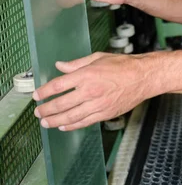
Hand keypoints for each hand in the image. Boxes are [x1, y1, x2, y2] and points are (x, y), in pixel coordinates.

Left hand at [32, 52, 157, 130]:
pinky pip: (84, 122)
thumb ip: (76, 64)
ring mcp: (97, 104)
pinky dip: (72, 126)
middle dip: (46, 109)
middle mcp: (89, 91)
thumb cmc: (122, 65)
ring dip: (55, 121)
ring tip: (45, 122)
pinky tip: (63, 126)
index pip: (59, 85)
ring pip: (71, 117)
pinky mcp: (105, 114)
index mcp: (86, 75)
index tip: (36, 95)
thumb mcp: (97, 58)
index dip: (44, 91)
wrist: (142, 77)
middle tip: (37, 112)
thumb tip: (60, 66)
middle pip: (61, 104)